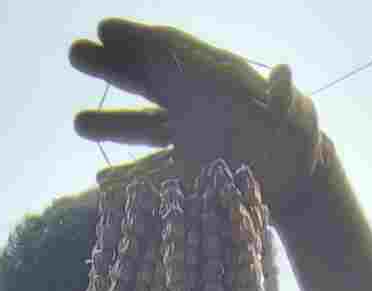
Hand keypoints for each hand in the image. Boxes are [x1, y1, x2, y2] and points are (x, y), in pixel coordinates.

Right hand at [70, 21, 321, 210]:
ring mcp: (188, 137)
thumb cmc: (297, 143)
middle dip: (112, 67)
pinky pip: (152, 170)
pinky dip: (129, 175)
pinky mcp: (188, 170)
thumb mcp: (297, 116)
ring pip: (144, 126)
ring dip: (111, 124)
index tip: (105, 29)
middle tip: (74, 54)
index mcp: (215, 81)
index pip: (171, 52)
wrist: (297, 179)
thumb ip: (284, 97)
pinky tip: (102, 178)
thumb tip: (282, 77)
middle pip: (147, 79)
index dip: (138, 39)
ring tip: (77, 123)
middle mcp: (196, 104)